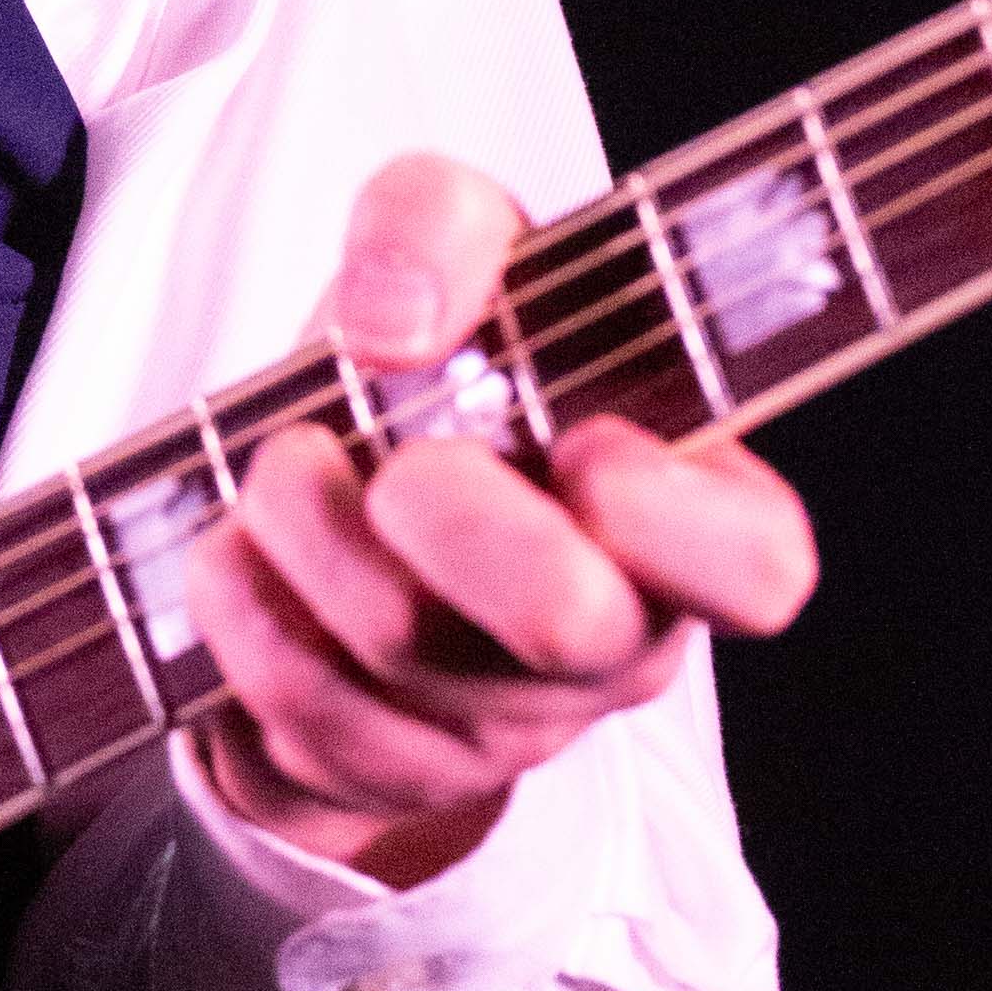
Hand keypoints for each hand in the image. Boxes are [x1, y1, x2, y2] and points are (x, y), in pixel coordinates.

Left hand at [183, 151, 818, 887]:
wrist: (323, 488)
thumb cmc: (433, 371)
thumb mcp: (453, 250)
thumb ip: (442, 222)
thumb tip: (396, 323)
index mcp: (686, 510)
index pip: (755, 566)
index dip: (673, 521)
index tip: (579, 443)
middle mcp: (612, 636)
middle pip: (569, 627)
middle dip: (459, 525)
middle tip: (396, 461)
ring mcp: (501, 723)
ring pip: (404, 660)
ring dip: (309, 538)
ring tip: (278, 466)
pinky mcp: (383, 768)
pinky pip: (303, 713)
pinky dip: (245, 607)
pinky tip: (236, 549)